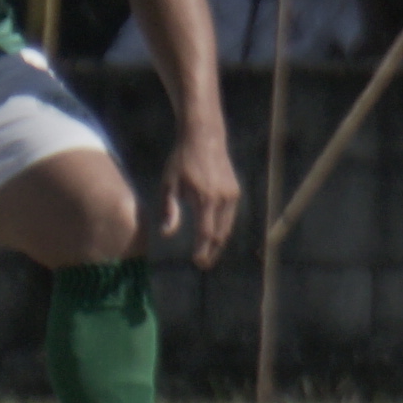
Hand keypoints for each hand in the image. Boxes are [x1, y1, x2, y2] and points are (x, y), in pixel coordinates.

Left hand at [161, 137, 243, 265]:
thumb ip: (169, 211)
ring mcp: (232, 195)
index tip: (197, 262)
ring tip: (209, 254)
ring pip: (227, 227)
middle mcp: (222, 199)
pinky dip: (223, 229)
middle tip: (203, 265)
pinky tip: (214, 235)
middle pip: (220, 234)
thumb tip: (167, 235)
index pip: (206, 233)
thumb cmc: (181, 161)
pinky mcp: (235, 191)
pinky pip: (230, 216)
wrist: (204, 138)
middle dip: (212, 252)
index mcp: (205, 199)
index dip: (203, 250)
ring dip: (218, 242)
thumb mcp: (169, 185)